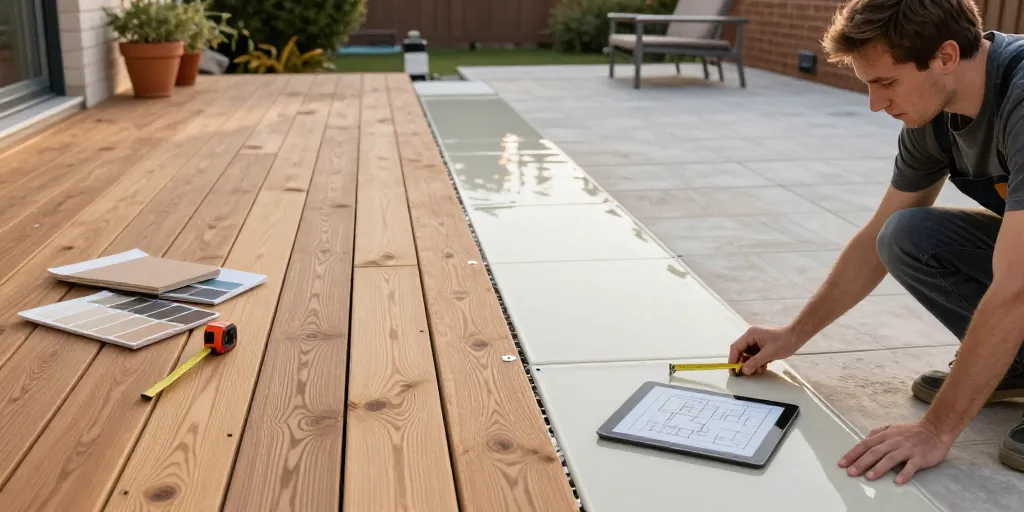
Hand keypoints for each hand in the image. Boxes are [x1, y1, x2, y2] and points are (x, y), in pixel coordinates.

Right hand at [728, 325, 802, 374]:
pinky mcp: (762, 346)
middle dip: (744, 363)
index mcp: (750, 334)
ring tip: (759, 370)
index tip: (733, 371)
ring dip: (752, 364)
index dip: (733, 360)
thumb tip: (744, 371)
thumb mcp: (768, 354)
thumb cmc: (784, 342)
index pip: (736, 348)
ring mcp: (757, 341)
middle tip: (745, 374)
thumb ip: (755, 362)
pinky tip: (764, 367)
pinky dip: (758, 362)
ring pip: (749, 355)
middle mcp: (751, 337)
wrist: (797, 337)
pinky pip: (755, 356)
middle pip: (741, 352)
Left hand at [838, 422, 952, 484]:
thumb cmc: (912, 432)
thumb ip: (878, 432)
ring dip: (879, 468)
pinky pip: (912, 466)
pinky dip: (905, 473)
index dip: (853, 454)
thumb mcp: (892, 428)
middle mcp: (894, 441)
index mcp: (886, 435)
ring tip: (869, 477)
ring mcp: (907, 449)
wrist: (935, 430)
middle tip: (851, 472)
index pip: (866, 444)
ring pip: (891, 458)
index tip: (842, 463)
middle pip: (875, 451)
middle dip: (861, 462)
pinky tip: (898, 481)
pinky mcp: (920, 457)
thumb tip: (865, 438)